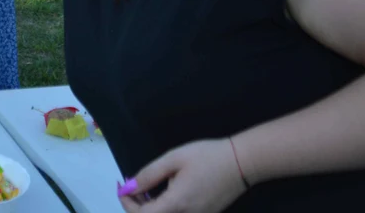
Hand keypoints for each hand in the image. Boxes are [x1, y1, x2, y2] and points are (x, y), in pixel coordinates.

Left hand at [119, 139, 246, 212]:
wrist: (242, 163)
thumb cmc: (207, 156)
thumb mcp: (173, 159)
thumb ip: (150, 175)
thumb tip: (130, 187)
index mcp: (177, 204)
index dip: (126, 203)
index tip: (122, 185)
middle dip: (136, 205)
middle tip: (132, 184)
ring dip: (149, 207)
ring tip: (147, 186)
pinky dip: (164, 207)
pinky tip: (164, 191)